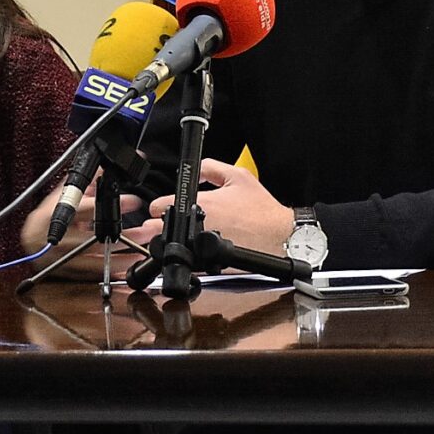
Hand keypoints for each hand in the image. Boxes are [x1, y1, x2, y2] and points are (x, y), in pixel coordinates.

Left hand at [128, 159, 293, 255]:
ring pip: (167, 249)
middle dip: (154, 227)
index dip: (160, 206)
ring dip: (168, 243)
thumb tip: (193, 170)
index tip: (165, 207)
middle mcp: (196, 226)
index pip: (159, 206)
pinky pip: (184, 262)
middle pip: (154, 231)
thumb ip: (210, 167)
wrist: (280, 237)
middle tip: (164, 225)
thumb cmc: (262, 211)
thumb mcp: (238, 176)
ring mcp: (199, 249)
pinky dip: (185, 257)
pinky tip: (193, 251)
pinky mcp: (207, 266)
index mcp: (200, 203)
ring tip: (179, 238)